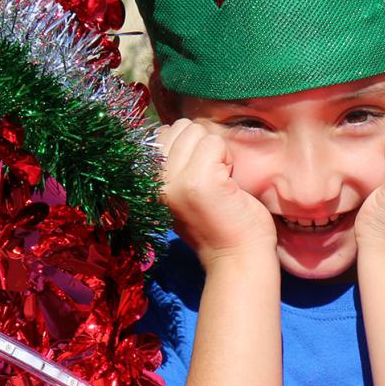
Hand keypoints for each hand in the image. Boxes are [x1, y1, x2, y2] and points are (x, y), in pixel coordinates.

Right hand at [157, 119, 277, 267]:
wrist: (237, 257)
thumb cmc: (218, 223)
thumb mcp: (182, 192)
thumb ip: (172, 163)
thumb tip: (175, 128)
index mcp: (147, 183)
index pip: (162, 134)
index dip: (188, 149)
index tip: (198, 180)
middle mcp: (154, 181)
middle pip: (179, 128)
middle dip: (201, 147)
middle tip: (212, 181)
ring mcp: (174, 180)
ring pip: (197, 132)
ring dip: (215, 152)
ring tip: (219, 183)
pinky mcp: (198, 180)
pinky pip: (215, 143)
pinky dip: (228, 159)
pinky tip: (228, 186)